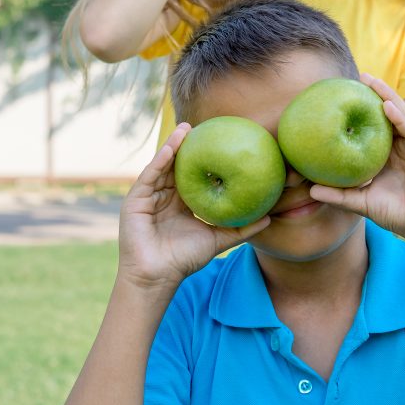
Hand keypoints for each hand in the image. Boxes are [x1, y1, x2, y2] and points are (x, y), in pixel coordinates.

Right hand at [118, 124, 269, 288]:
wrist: (159, 276)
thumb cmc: (185, 260)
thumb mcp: (217, 240)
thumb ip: (241, 229)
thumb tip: (269, 218)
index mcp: (180, 204)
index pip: (192, 176)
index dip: (203, 159)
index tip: (218, 141)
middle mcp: (163, 197)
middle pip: (176, 166)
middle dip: (187, 146)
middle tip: (202, 127)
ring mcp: (148, 197)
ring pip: (162, 166)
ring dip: (172, 146)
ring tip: (186, 129)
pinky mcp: (135, 201)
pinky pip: (150, 176)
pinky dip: (160, 161)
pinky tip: (172, 148)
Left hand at [309, 75, 404, 243]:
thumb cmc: (397, 214)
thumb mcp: (363, 202)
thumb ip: (339, 195)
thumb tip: (311, 190)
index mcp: (388, 154)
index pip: (374, 127)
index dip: (361, 111)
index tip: (343, 97)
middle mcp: (403, 145)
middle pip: (388, 114)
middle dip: (374, 94)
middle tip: (358, 77)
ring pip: (400, 115)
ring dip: (386, 96)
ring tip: (370, 81)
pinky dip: (399, 117)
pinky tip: (386, 106)